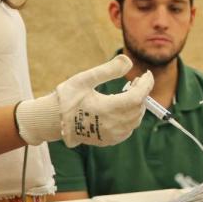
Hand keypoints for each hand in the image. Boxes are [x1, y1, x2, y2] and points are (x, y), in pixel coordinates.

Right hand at [15, 55, 153, 146]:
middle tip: (138, 80)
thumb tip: (129, 61)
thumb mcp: (84, 79)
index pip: (137, 97)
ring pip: (136, 119)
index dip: (146, 84)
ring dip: (138, 104)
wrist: (54, 121)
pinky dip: (132, 115)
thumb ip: (107, 70)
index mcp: (106, 109)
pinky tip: (124, 106)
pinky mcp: (110, 140)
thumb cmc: (68, 98)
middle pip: (139, 107)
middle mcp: (112, 125)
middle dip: (142, 92)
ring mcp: (112, 135)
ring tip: (132, 90)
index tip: (147, 73)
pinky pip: (129, 128)